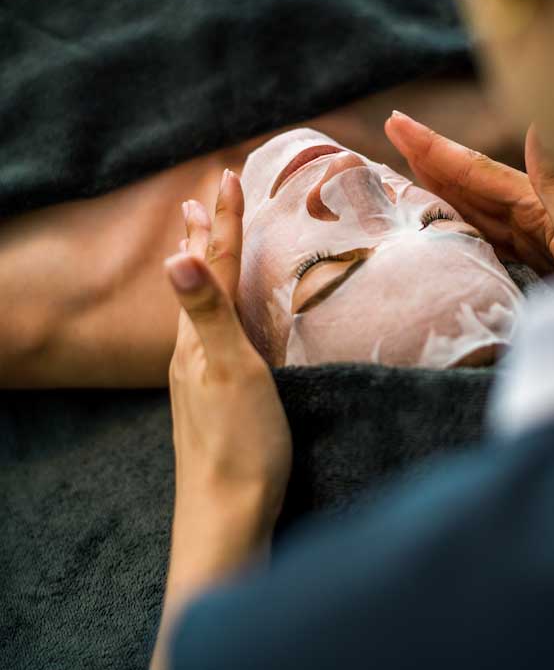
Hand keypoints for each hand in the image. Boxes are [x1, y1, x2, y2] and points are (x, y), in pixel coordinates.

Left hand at [152, 169, 291, 668]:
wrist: (227, 515)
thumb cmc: (237, 443)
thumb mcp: (226, 371)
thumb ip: (206, 314)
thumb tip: (178, 254)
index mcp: (199, 336)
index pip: (213, 263)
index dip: (222, 220)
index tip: (228, 175)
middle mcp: (193, 348)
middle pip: (199, 277)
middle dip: (202, 234)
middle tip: (198, 198)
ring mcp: (202, 374)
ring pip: (203, 303)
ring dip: (204, 264)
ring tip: (197, 240)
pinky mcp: (218, 395)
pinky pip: (213, 330)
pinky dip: (216, 302)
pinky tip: (221, 315)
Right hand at [385, 112, 553, 274]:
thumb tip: (537, 125)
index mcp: (535, 203)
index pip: (474, 169)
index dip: (433, 146)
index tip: (397, 121)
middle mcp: (527, 215)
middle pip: (466, 180)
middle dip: (427, 154)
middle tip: (389, 129)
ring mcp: (526, 240)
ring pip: (468, 205)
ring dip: (434, 184)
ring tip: (399, 165)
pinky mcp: (525, 266)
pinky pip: (478, 235)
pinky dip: (451, 221)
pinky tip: (437, 218)